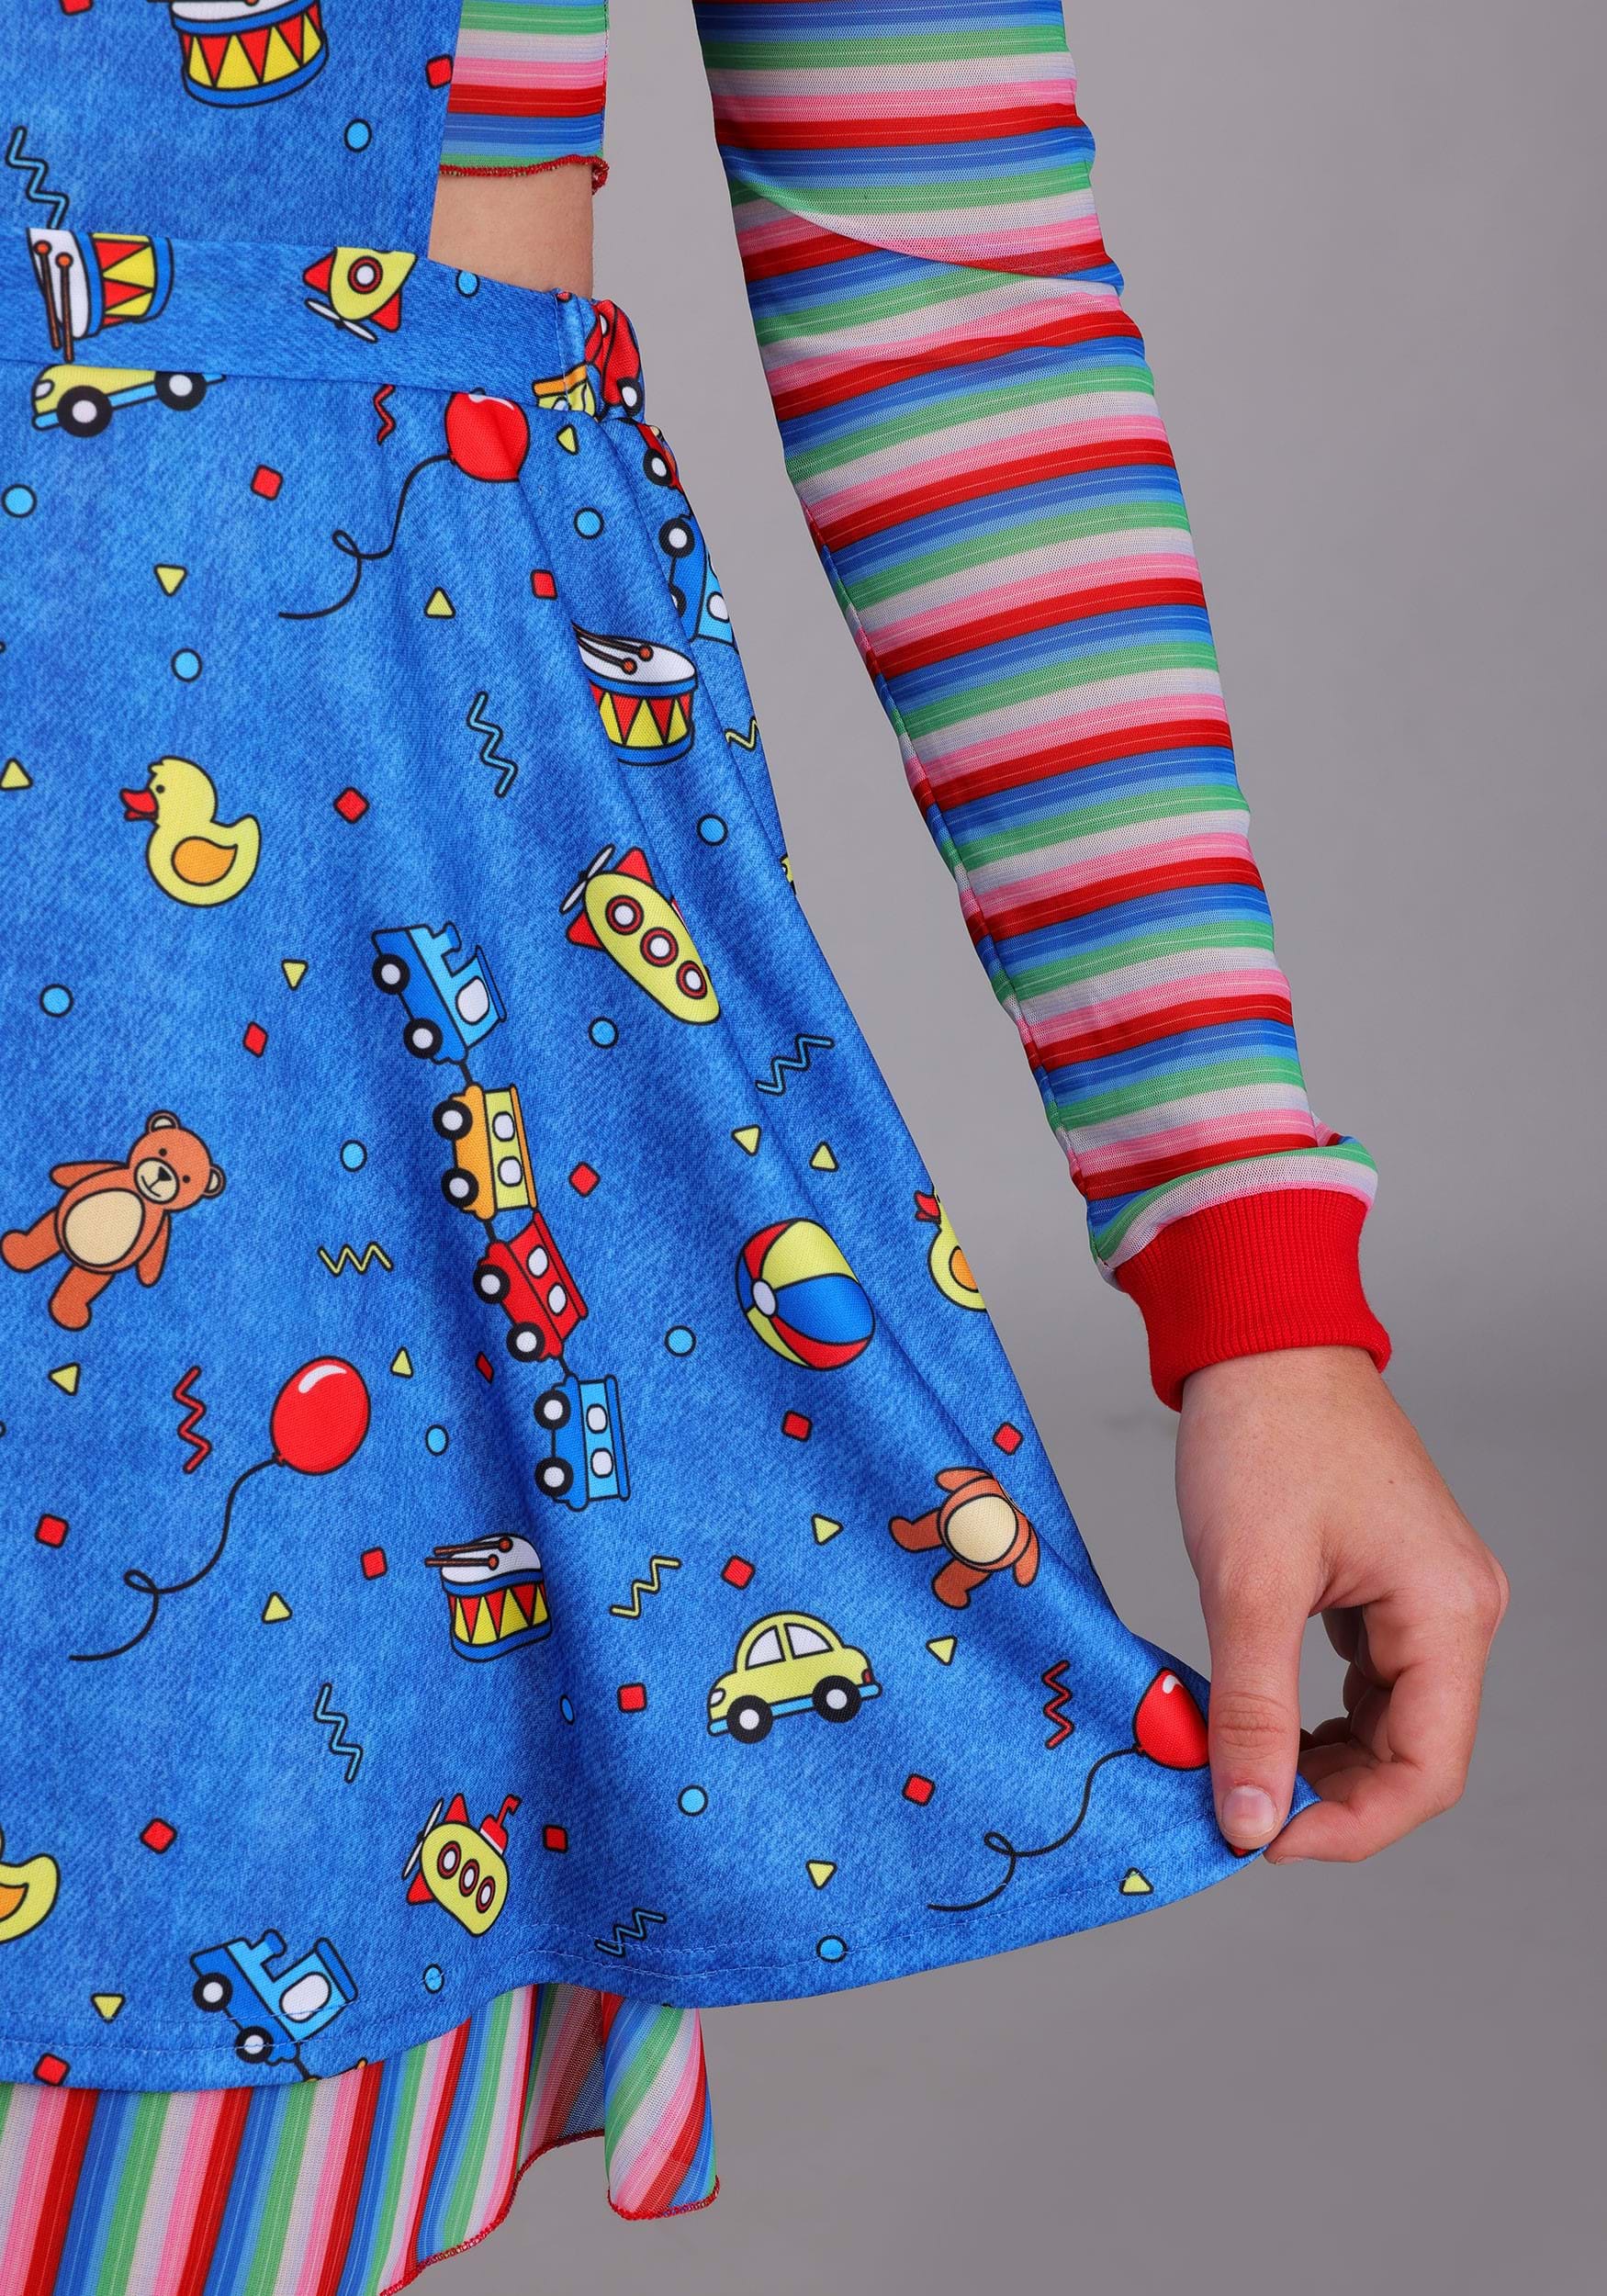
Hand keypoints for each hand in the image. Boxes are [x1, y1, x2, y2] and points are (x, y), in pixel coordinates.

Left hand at [1175, 1346, 1507, 1861]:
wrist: (1259, 1336)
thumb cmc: (1262, 1435)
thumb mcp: (1247, 1584)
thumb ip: (1254, 1711)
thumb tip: (1252, 1822)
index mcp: (1447, 1613)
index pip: (1427, 1772)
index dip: (1349, 1828)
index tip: (1262, 1841)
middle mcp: (1456, 1610)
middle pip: (1413, 1756)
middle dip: (1327, 1797)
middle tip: (1235, 1806)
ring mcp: (1425, 1596)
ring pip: (1386, 1723)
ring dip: (1316, 1758)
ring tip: (1236, 1764)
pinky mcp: (1385, 1583)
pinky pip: (1366, 1680)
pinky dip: (1311, 1712)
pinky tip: (1255, 1716)